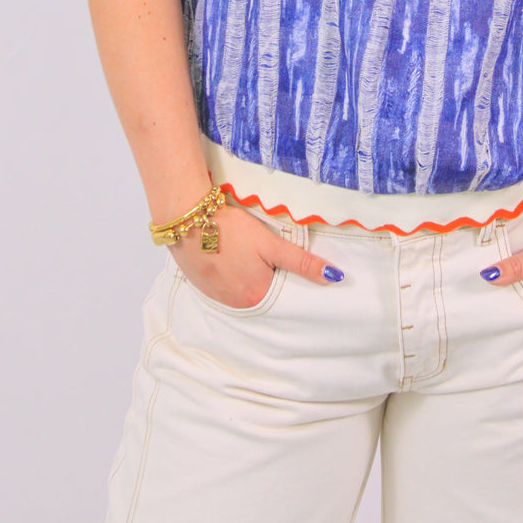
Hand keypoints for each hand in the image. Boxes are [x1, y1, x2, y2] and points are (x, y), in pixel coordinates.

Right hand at [168, 200, 344, 308]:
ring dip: (249, 277)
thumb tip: (334, 277)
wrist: (187, 218)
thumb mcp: (271, 244)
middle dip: (269, 278)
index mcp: (257, 296)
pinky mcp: (202, 285)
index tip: (291, 266)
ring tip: (249, 255)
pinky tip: (231, 258)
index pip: (284, 295)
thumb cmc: (231, 229)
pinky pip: (224, 287)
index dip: (290, 279)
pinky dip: (231, 276)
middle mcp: (237, 304)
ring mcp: (217, 296)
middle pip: (263, 293)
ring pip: (242, 290)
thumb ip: (302, 262)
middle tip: (267, 256)